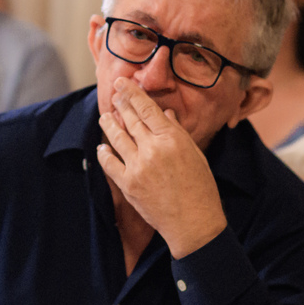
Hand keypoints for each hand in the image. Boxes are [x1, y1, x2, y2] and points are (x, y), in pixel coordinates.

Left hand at [96, 78, 225, 257]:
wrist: (194, 222)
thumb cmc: (200, 188)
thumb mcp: (195, 154)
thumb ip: (177, 132)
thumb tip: (165, 113)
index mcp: (171, 138)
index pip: (147, 108)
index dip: (132, 92)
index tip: (122, 82)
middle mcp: (152, 149)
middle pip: (130, 119)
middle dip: (120, 104)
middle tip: (113, 95)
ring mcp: (137, 166)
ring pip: (117, 138)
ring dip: (109, 124)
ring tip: (104, 116)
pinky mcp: (127, 184)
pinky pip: (109, 163)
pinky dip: (104, 152)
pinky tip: (102, 146)